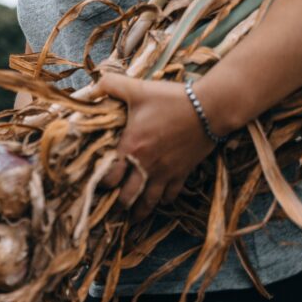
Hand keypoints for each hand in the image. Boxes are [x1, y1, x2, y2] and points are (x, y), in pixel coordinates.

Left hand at [96, 74, 216, 221]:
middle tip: (113, 206)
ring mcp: (166, 171)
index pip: (110, 176)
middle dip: (119, 203)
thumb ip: (111, 85)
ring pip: (150, 201)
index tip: (98, 183)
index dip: (102, 183)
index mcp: (131, 147)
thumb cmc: (171, 99)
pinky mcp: (183, 172)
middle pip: (128, 196)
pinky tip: (160, 200)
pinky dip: (164, 200)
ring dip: (140, 210)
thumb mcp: (137, 88)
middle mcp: (147, 165)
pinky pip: (172, 194)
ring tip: (133, 217)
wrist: (210, 109)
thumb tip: (92, 85)